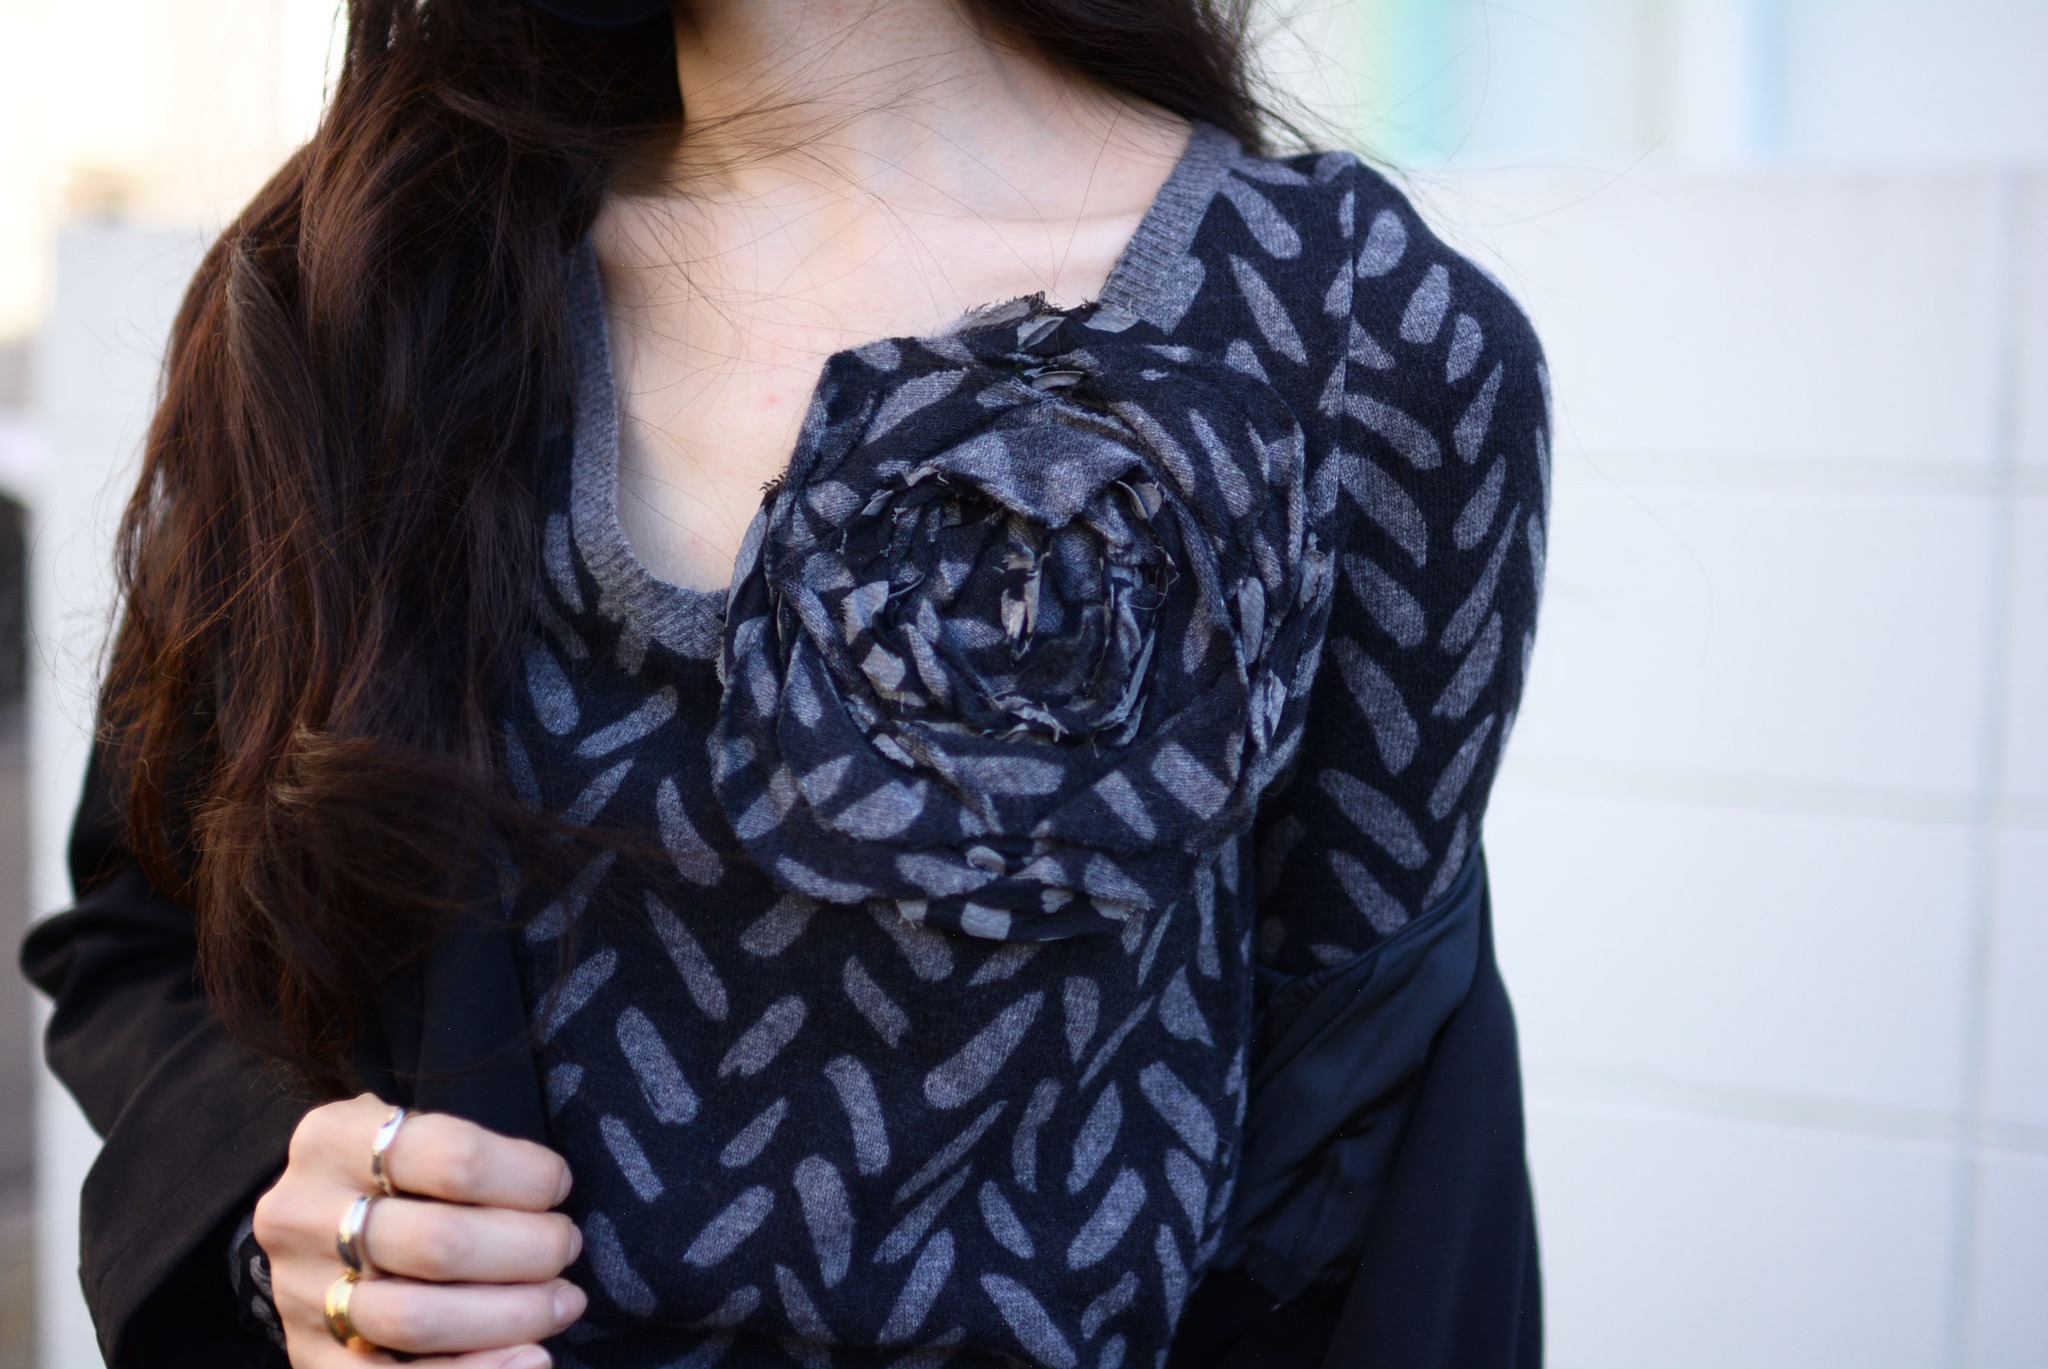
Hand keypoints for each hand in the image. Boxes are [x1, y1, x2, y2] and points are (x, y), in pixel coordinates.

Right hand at [254, 1094, 586, 1367]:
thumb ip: (464, 1155)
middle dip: (528, 1253)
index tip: (560, 1187)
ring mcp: (298, 1291)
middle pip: (439, 1244)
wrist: (308, 1224)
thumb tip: (551, 1195)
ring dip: (510, 1318)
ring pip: (416, 1319)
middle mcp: (303, 1214)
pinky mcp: (307, 1355)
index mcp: (335, 1139)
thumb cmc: (387, 1173)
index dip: (526, 1178)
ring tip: (561, 1304)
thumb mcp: (406, 1134)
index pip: (452, 1157)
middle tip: (567, 1249)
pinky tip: (530, 1359)